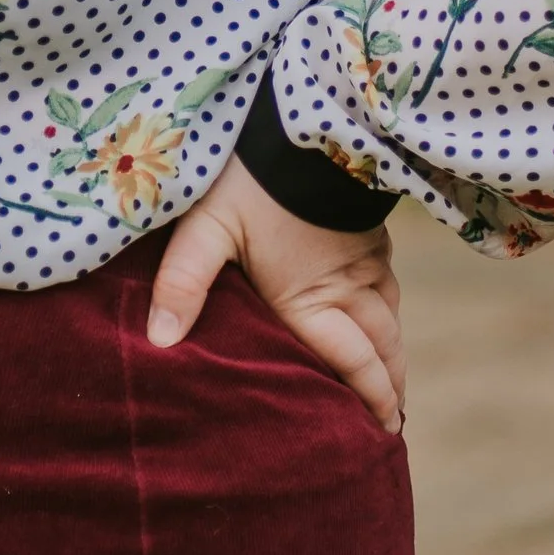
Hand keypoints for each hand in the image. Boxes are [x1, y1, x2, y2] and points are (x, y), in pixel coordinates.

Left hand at [148, 155, 404, 433]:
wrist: (307, 119)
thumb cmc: (250, 177)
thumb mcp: (206, 228)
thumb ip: (183, 283)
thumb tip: (160, 342)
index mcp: (310, 298)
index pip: (351, 364)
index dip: (369, 401)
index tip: (379, 434)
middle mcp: (349, 287)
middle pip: (382, 350)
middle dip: (388, 389)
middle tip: (389, 425)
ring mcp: (368, 259)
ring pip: (391, 321)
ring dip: (392, 356)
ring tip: (390, 384)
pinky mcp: (373, 234)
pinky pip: (390, 289)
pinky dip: (390, 318)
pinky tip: (382, 322)